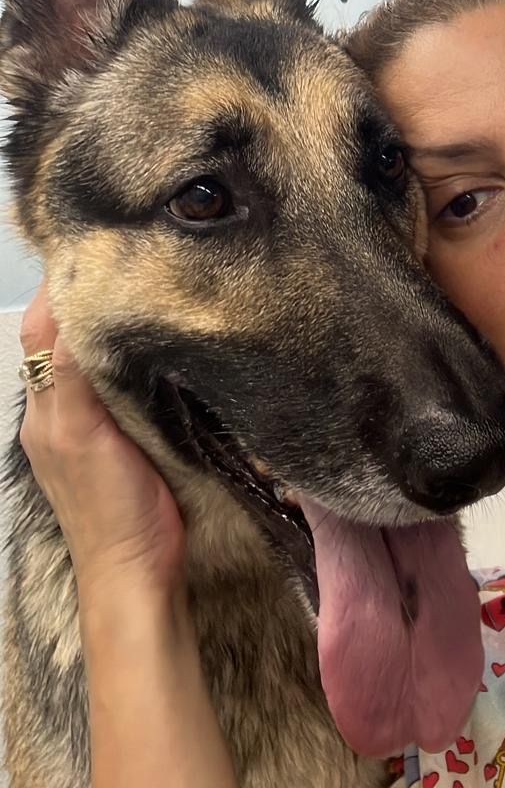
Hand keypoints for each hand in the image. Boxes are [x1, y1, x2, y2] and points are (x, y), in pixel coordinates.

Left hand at [19, 281, 185, 598]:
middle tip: (124, 258)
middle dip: (84, 299)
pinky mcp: (111, 442)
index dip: (64, 287)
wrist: (137, 575)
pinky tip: (145, 347)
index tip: (96, 245)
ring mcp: (82, 428)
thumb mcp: (84, 434)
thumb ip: (74, 374)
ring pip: (84, 359)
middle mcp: (55, 412)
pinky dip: (119, 357)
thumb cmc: (115, 510)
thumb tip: (75, 309)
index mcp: (44, 406)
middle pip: (60, 338)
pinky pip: (107, 385)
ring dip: (103, 325)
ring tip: (136, 289)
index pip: (44, 327)